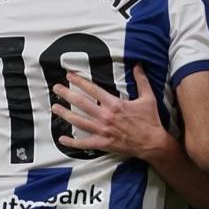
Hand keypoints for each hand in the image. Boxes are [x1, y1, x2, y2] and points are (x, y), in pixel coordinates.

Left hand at [51, 65, 168, 158]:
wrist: (153, 143)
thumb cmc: (150, 120)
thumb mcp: (148, 97)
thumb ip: (142, 80)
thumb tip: (138, 64)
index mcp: (115, 104)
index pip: (93, 90)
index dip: (79, 81)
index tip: (69, 76)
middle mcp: (106, 116)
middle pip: (81, 103)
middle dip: (67, 94)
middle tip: (56, 88)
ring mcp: (103, 131)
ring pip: (79, 121)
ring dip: (65, 114)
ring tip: (55, 107)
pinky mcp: (103, 143)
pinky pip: (84, 143)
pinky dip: (72, 142)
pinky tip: (62, 139)